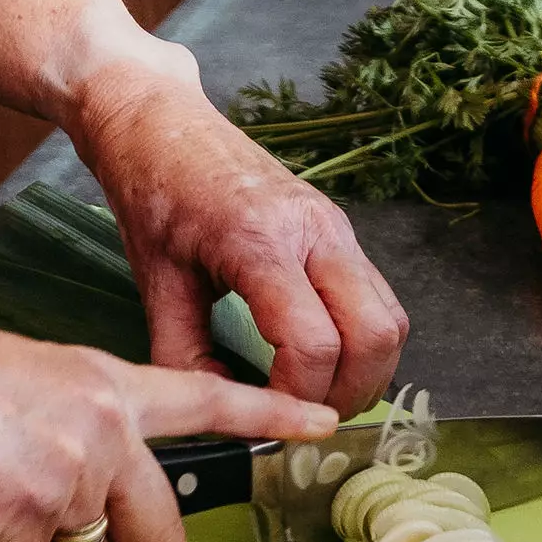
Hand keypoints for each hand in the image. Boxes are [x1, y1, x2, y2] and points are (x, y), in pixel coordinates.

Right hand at [0, 310, 336, 541]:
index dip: (269, 417)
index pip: (209, 400)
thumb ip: (76, 426)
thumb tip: (80, 492)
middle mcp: (106, 431)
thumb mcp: (29, 378)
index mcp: (109, 387)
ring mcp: (71, 477)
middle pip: (160, 539)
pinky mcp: (27, 519)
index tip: (321, 425)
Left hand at [67, 59, 409, 417]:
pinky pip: (376, 296)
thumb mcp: (154, 281)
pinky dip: (364, 339)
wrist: (159, 120)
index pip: (313, 342)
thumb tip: (224, 415)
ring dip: (367, 369)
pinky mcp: (337, 228)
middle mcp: (313, 230)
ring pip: (390, 317)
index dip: (297, 396)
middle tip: (306, 420)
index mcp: (260, 241)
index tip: (267, 419)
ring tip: (318, 396)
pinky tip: (322, 358)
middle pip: (376, 334)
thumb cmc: (151, 190)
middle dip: (349, 392)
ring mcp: (334, 226)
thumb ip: (185, 356)